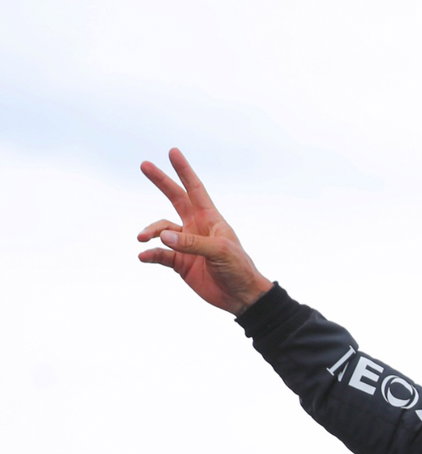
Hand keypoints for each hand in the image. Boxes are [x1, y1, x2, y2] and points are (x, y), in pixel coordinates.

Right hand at [137, 148, 272, 314]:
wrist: (240, 296)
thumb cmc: (238, 268)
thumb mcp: (220, 251)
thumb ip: (192, 242)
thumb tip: (163, 236)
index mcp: (210, 219)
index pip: (195, 189)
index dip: (184, 171)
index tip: (173, 152)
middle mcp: (196, 227)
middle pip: (175, 199)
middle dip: (161, 182)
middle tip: (144, 165)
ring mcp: (186, 245)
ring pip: (161, 230)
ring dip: (151, 232)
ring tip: (143, 238)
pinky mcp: (180, 263)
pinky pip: (160, 254)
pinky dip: (151, 254)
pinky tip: (144, 256)